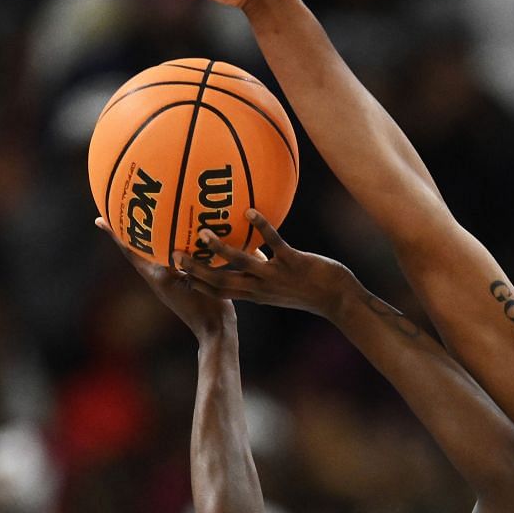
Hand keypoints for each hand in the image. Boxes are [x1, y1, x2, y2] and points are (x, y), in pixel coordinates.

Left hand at [95, 217, 233, 336]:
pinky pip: (166, 260)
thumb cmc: (207, 308)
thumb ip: (185, 264)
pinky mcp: (177, 286)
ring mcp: (165, 283)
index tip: (99, 220)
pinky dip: (163, 249)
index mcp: (157, 276)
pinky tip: (175, 242)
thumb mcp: (195, 281)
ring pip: (150, 256)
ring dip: (142, 241)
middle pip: (135, 251)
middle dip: (125, 234)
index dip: (116, 235)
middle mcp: (156, 278)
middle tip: (114, 213)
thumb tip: (173, 246)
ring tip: (141, 224)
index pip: (131, 251)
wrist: (213, 330)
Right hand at [175, 210, 358, 318]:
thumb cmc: (310, 289)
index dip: (196, 283)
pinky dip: (261, 227)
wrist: (339, 300)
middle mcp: (261, 288)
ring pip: (242, 263)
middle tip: (175, 253)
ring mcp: (276, 276)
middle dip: (197, 268)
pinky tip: (249, 212)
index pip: (218, 292)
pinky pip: (274, 243)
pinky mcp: (294, 262)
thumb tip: (250, 252)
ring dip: (221, 248)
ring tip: (204, 231)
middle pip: (220, 281)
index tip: (175, 272)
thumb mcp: (280, 285)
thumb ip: (261, 271)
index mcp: (255, 294)